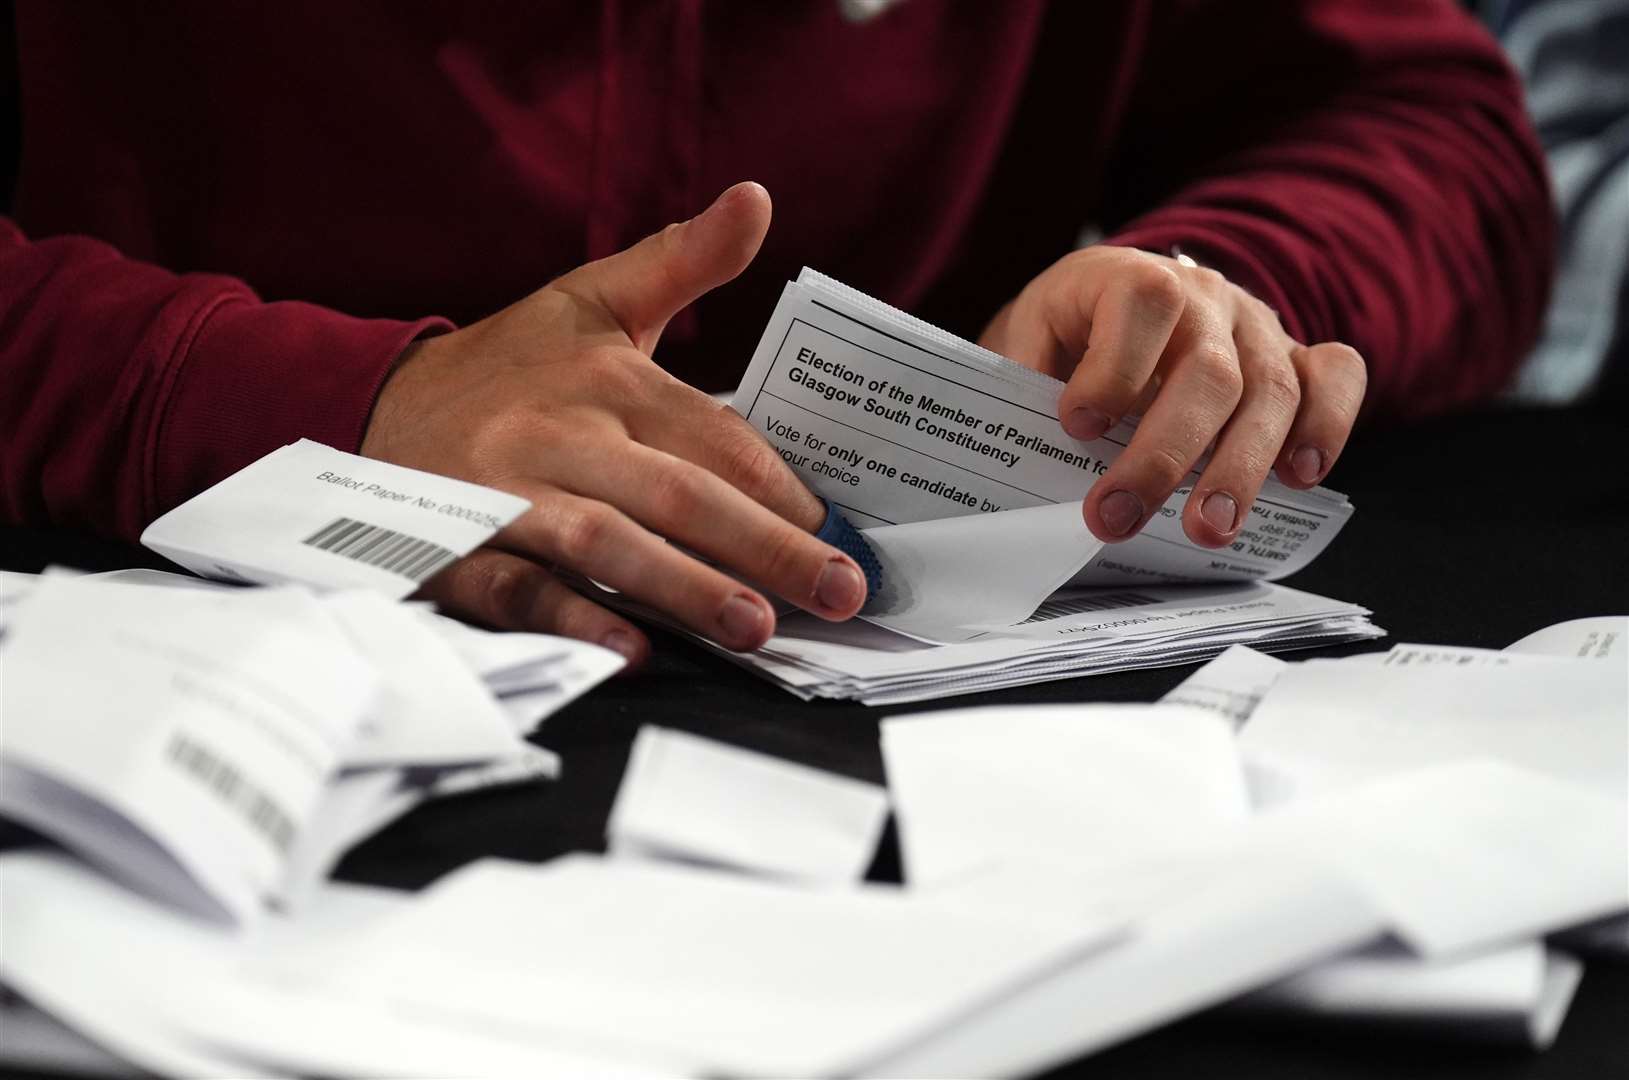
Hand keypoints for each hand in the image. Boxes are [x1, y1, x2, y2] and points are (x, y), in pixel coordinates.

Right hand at [361, 182, 868, 664]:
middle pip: (679, 492)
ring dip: (684, 585)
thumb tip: (757, 197)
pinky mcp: (459, 548)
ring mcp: (507, 492)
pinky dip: (574, 615)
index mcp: (606, 376)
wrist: (375, 402)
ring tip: (757, 628)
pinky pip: (519, 587)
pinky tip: (633, 649)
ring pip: (606, 540)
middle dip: (765, 545)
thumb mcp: (592, 299)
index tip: (848, 538)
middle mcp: (562, 431)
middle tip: (840, 593)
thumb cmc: (510, 362)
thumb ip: (681, 260)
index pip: (717, 437)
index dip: (787, 490)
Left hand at [979, 246, 1365, 546]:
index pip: (1144, 302)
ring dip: (1239, 469)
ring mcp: (1256, 327)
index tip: (1078, 426)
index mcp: (1127, 276)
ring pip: (1272, 392)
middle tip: (1117, 517)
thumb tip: (1024, 448)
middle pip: (1209, 372)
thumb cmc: (1065, 337)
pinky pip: (1336, 379)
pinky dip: (1327, 426)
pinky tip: (1298, 477)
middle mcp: (1204, 297)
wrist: (1111, 305)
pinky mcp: (1294, 360)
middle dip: (1162, 455)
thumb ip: (1022, 384)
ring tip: (1204, 530)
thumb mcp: (1025, 342)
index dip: (1115, 368)